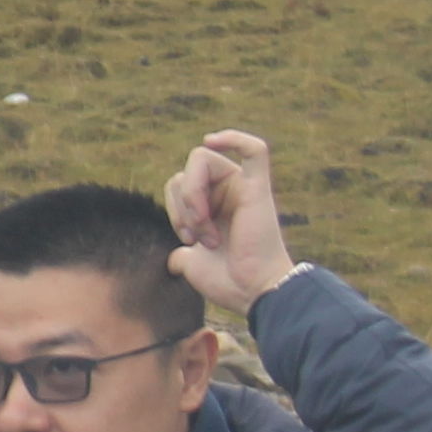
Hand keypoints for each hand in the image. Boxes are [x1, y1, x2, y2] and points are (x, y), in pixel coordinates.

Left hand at [165, 130, 299, 312]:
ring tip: (210, 230)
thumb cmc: (230, 282)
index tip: (187, 240)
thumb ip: (184, 256)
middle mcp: (228, 191)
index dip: (174, 209)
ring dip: (193, 197)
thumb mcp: (195, 265)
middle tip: (198, 237)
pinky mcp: (258, 188)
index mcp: (214, 204)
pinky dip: (234, 139)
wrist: (253, 293)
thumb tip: (175, 260)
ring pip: (199, 160)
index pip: (177, 183)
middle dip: (182, 205)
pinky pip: (255, 149)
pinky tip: (213, 140)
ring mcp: (243, 187)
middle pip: (185, 171)